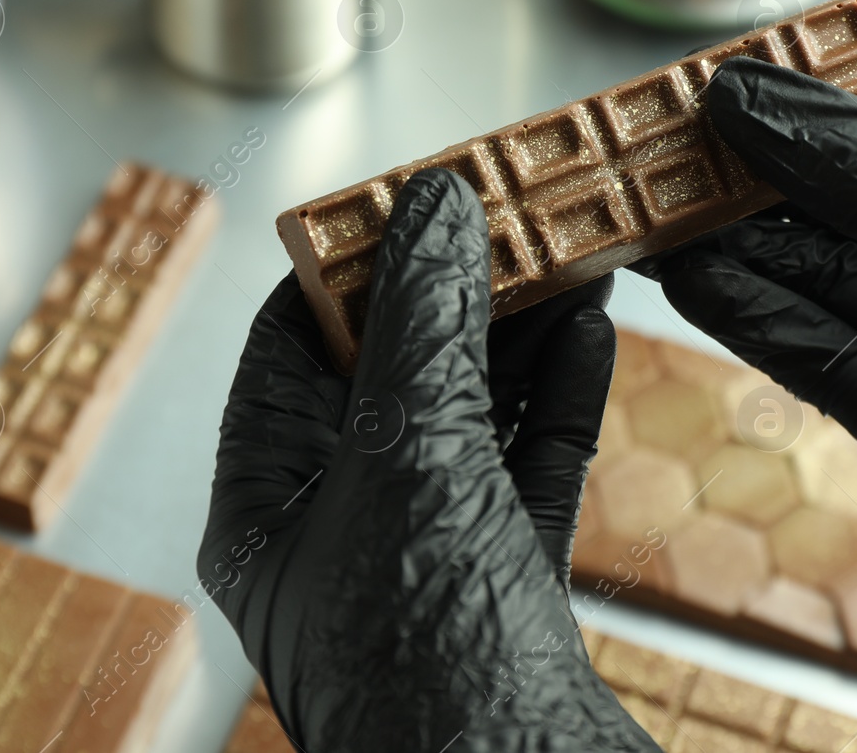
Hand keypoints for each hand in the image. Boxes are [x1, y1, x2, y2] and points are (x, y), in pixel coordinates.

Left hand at [199, 169, 657, 752]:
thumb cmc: (425, 656)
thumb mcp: (411, 458)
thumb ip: (424, 325)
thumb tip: (436, 206)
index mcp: (266, 506)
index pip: (289, 346)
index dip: (348, 264)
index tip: (410, 200)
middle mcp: (340, 530)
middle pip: (392, 374)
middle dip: (453, 292)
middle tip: (510, 213)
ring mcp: (427, 559)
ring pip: (470, 417)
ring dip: (519, 335)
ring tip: (566, 254)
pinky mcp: (508, 585)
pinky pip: (529, 470)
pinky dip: (560, 400)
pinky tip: (590, 335)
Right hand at [635, 49, 856, 752]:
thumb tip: (759, 100)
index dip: (812, 82)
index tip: (724, 76)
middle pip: (839, 184)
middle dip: (752, 169)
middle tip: (661, 150)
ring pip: (808, 266)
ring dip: (731, 242)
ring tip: (651, 213)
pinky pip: (804, 341)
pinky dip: (745, 312)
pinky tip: (688, 281)